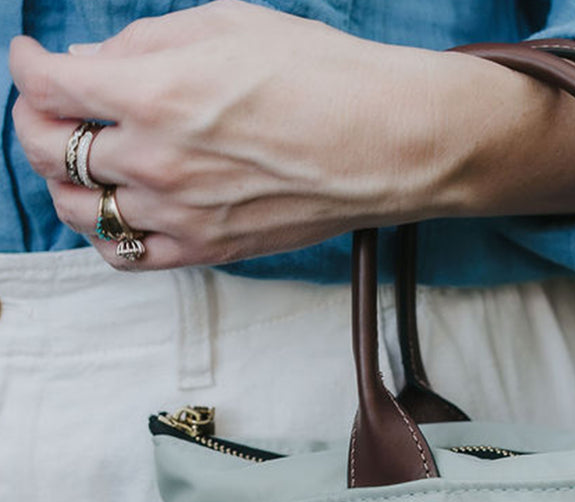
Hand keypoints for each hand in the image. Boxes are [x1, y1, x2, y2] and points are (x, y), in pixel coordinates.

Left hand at [9, 0, 574, 271]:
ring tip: (78, 162)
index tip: (34, 57)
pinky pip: (130, 256)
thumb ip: (145, 44)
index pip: (47, 84)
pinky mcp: (211, 250)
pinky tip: (115, 211)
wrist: (389, 144)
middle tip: (48, 106)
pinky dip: (106, 233)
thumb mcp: (226, 24)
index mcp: (153, 93)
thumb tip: (97, 64)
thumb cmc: (324, 77)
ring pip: (80, 209)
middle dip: (33, 119)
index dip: (27, 63)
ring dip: (63, 180)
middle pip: (48, 149)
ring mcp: (181, 214)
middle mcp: (155, 161)